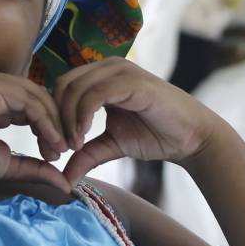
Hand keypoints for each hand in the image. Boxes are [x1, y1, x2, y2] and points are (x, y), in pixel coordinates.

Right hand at [0, 71, 69, 193]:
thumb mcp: (11, 164)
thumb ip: (36, 166)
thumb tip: (64, 183)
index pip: (30, 103)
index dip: (47, 126)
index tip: (56, 153)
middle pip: (37, 96)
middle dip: (54, 123)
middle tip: (64, 148)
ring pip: (36, 97)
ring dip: (52, 123)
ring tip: (59, 147)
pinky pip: (29, 102)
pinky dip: (45, 122)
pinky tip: (52, 141)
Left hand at [52, 58, 218, 186]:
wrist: (191, 138)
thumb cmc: (155, 136)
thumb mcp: (112, 145)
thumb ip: (86, 155)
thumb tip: (63, 178)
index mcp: (102, 75)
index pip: (62, 86)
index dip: (53, 115)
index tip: (55, 147)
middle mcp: (109, 67)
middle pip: (63, 85)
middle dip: (55, 118)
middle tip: (59, 149)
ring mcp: (121, 71)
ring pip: (75, 88)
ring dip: (66, 120)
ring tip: (72, 147)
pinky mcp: (132, 81)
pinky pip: (94, 95)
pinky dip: (81, 117)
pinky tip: (82, 138)